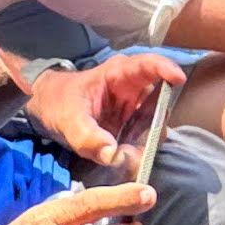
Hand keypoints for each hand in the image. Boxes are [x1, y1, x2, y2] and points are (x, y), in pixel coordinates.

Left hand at [26, 47, 186, 166]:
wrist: (46, 108)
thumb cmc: (58, 102)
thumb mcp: (68, 120)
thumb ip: (89, 137)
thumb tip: (114, 155)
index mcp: (118, 74)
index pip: (147, 65)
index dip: (166, 69)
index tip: (178, 79)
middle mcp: (132, 89)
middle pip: (159, 101)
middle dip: (156, 126)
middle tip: (143, 148)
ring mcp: (133, 107)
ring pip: (154, 123)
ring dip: (146, 142)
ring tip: (128, 158)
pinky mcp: (130, 124)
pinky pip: (143, 136)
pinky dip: (138, 150)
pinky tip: (125, 160)